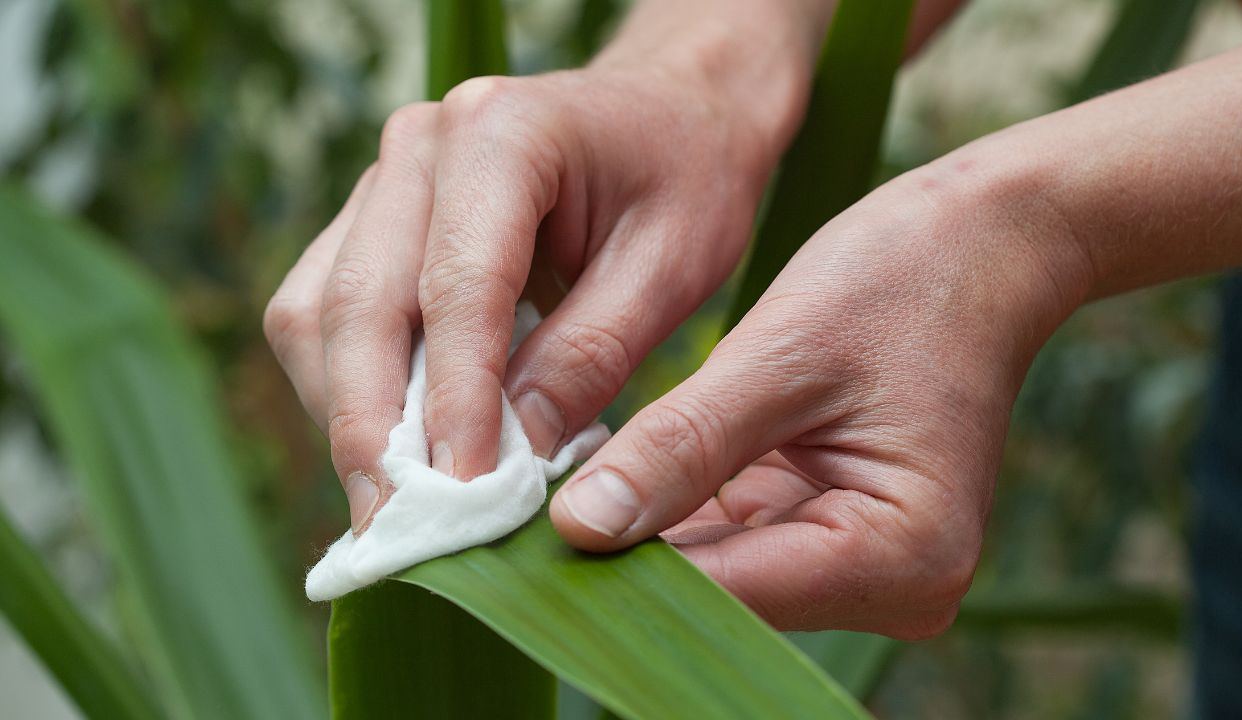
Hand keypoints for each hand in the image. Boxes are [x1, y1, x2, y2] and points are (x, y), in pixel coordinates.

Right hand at [263, 63, 790, 531]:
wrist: (669, 112)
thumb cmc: (687, 178)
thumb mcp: (672, 265)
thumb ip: (591, 355)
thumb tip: (511, 459)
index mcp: (504, 132)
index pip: (457, 284)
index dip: (453, 400)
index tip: (463, 495)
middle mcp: (420, 146)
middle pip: (359, 303)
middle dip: (372, 429)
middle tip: (397, 531)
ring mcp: (383, 179)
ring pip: (317, 315)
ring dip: (347, 417)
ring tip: (394, 509)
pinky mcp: (371, 221)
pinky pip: (322, 315)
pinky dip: (347, 392)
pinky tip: (394, 453)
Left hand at [549, 154, 1091, 634]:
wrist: (984, 246)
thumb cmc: (903, 279)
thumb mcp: (782, 354)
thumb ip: (681, 446)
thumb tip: (577, 530)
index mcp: (900, 552)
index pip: (726, 590)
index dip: (618, 567)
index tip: (515, 539)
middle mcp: (894, 584)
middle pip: (721, 594)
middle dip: (621, 555)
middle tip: (512, 516)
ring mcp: (866, 567)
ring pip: (717, 573)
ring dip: (639, 536)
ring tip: (547, 493)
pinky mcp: (836, 536)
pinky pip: (732, 541)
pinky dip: (672, 511)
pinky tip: (605, 483)